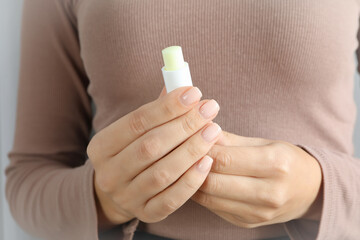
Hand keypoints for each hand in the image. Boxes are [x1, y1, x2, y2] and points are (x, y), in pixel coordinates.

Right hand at [87, 86, 221, 229]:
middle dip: (184, 125)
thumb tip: (184, 89)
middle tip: (210, 109)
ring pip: (163, 173)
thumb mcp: (135, 131)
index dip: (167, 107)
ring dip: (192, 150)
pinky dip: (192, 180)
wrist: (120, 191)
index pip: (136, 122)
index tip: (194, 93)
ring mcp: (126, 197)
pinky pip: (172, 199)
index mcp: (101, 146)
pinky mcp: (146, 213)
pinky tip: (208, 161)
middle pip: (150, 147)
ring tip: (213, 131)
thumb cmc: (133, 152)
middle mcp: (109, 173)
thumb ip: (156, 111)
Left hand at [192, 131, 322, 227]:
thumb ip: (231, 140)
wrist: (309, 191)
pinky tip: (196, 180)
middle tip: (180, 152)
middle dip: (192, 165)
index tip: (187, 138)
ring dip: (192, 181)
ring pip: (209, 198)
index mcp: (275, 165)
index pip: (225, 159)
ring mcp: (257, 213)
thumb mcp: (265, 143)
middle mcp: (269, 193)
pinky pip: (214, 208)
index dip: (200, 148)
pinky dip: (201, 193)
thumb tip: (201, 131)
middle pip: (214, 181)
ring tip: (183, 165)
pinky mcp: (247, 223)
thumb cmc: (286, 160)